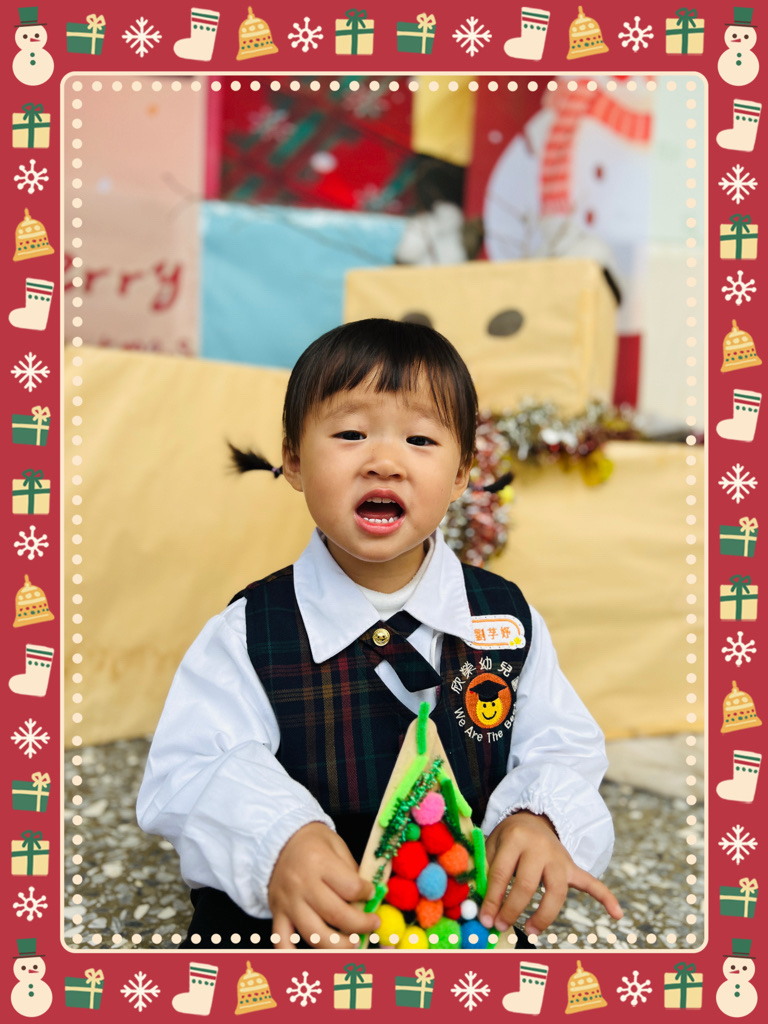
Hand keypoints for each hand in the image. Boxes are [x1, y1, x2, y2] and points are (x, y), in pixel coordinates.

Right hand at [268, 822, 380, 949]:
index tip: (372, 893)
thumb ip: (352, 870)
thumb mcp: (335, 844)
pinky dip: (294, 956)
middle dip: (361, 925)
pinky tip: (313, 960)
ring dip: (339, 946)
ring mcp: (289, 903)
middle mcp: (302, 885)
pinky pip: (283, 942)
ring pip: (315, 935)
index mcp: (319, 862)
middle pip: (336, 916)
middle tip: (373, 924)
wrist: (276, 840)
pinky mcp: (278, 914)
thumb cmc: (311, 842)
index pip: (351, 888)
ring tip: (354, 943)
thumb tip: (370, 896)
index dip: (367, 894)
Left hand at [479, 811, 622, 934]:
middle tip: (500, 926)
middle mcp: (540, 847)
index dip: (492, 899)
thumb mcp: (491, 844)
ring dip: (544, 915)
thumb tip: (476, 905)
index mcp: (515, 838)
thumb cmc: (508, 838)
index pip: (502, 873)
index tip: (485, 919)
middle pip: (527, 885)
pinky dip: (605, 898)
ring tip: (530, 931)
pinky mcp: (572, 867)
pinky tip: (617, 915)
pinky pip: (591, 882)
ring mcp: (559, 857)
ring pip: (556, 891)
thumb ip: (484, 870)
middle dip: (512, 910)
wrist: (533, 818)